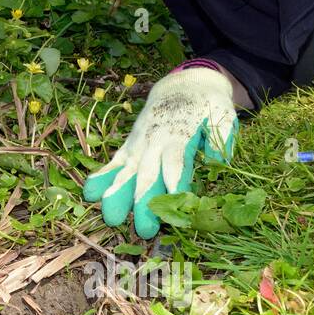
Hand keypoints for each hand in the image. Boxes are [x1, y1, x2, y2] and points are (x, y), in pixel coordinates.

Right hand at [82, 67, 238, 238]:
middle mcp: (154, 142)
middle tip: (143, 230)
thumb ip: (221, 136)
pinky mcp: (130, 145)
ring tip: (111, 217)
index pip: (175, 163)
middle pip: (147, 174)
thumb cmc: (207, 105)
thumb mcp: (223, 114)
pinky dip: (102, 177)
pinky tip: (90, 193)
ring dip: (118, 195)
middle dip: (143, 202)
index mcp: (179, 136)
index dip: (172, 184)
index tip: (172, 207)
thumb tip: (221, 161)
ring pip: (126, 171)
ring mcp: (139, 144)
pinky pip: (115, 162)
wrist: (184, 84)